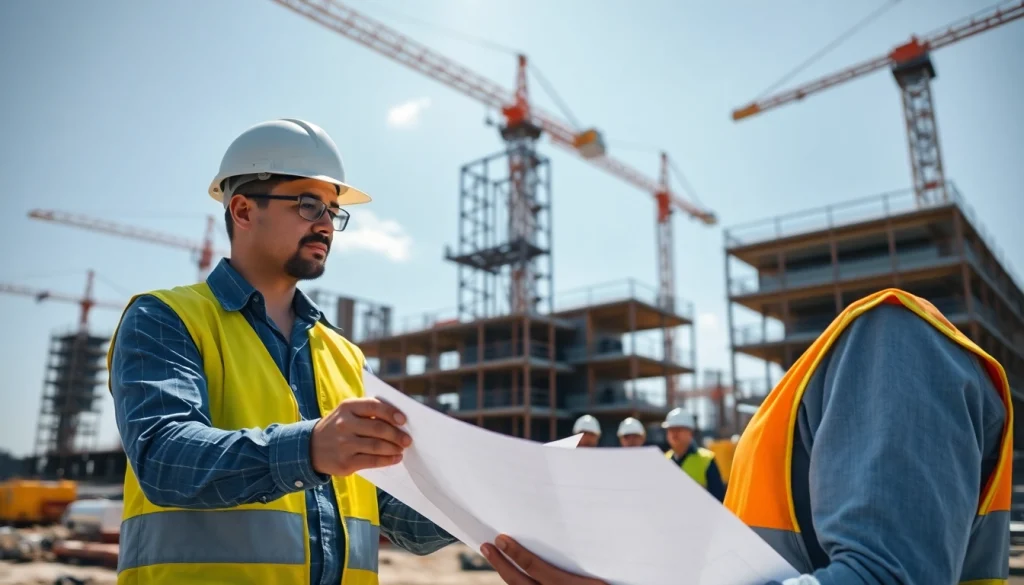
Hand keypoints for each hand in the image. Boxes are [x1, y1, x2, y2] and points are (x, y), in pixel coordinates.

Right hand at [310, 397, 410, 475]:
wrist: (310, 448)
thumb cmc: (338, 427)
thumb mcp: (347, 412)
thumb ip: (368, 411)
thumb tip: (398, 420)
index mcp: (347, 407)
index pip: (374, 406)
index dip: (391, 413)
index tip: (403, 420)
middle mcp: (344, 424)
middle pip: (378, 428)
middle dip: (397, 434)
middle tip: (407, 439)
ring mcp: (344, 444)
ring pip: (377, 446)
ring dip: (394, 448)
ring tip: (402, 448)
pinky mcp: (346, 462)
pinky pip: (372, 461)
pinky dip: (387, 460)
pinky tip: (395, 458)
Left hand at [481, 534, 607, 584]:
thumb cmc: (612, 582)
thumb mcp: (599, 571)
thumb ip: (578, 557)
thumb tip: (562, 530)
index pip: (534, 568)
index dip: (515, 553)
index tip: (501, 539)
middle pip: (519, 583)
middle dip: (500, 564)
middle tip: (486, 546)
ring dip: (508, 575)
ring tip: (497, 558)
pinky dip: (520, 583)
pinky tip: (515, 573)